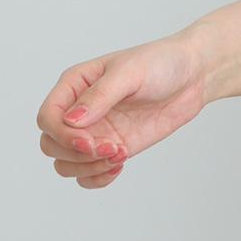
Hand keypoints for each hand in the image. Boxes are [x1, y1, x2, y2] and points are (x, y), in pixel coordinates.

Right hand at [36, 32, 208, 188]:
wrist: (193, 75)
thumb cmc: (160, 62)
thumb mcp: (130, 72)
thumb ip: (99, 96)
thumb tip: (71, 121)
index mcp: (75, 84)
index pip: (47, 118)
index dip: (61, 135)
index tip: (89, 141)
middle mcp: (79, 110)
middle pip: (51, 145)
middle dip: (76, 154)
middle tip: (111, 148)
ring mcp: (95, 130)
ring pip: (65, 164)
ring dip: (87, 167)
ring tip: (120, 154)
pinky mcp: (112, 146)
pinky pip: (88, 173)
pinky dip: (96, 177)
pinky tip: (119, 165)